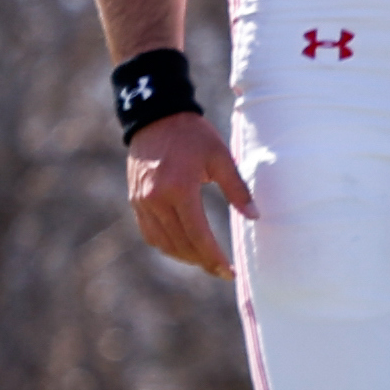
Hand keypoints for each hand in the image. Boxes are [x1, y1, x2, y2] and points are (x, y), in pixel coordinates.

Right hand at [125, 111, 249, 276]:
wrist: (155, 117)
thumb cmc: (193, 135)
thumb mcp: (220, 157)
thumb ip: (237, 189)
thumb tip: (254, 217)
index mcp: (180, 189)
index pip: (198, 235)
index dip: (215, 257)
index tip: (230, 271)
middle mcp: (156, 199)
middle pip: (181, 244)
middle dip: (203, 262)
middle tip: (222, 271)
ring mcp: (142, 202)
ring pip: (164, 243)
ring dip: (185, 257)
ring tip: (205, 261)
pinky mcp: (135, 201)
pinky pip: (151, 233)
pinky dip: (167, 246)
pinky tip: (183, 247)